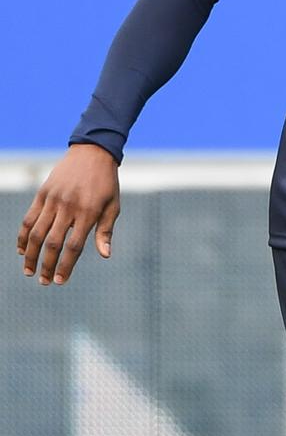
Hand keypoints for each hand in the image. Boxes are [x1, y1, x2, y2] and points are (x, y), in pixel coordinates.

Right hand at [17, 143, 120, 285]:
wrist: (92, 153)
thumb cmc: (107, 183)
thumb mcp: (113, 205)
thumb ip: (105, 231)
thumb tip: (105, 255)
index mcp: (88, 212)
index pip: (74, 246)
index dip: (65, 266)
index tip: (60, 281)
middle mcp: (68, 207)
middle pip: (51, 243)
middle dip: (46, 265)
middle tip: (44, 282)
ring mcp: (52, 200)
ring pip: (35, 233)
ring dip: (30, 255)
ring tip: (29, 271)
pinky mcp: (42, 194)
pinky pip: (28, 219)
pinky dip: (23, 236)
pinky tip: (22, 250)